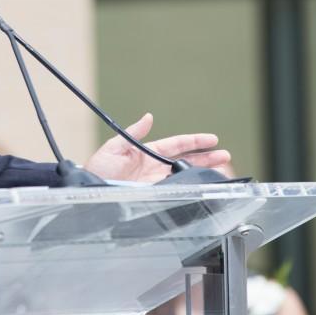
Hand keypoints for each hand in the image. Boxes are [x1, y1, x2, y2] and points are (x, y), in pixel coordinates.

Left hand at [84, 113, 230, 182]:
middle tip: (225, 155)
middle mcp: (155, 168)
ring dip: (203, 173)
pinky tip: (203, 188)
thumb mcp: (114, 147)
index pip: (176, 145)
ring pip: (185, 176)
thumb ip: (133, 133)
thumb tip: (149, 117)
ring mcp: (157, 183)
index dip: (194, 142)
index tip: (213, 139)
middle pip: (186, 161)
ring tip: (221, 171)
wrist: (90, 191)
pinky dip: (191, 190)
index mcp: (148, 153)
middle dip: (207, 157)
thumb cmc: (98, 169)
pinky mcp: (155, 197)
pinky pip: (177, 192)